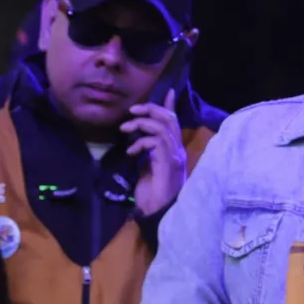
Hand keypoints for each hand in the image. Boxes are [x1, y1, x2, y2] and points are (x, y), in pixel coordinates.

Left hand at [123, 90, 186, 216]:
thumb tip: (140, 141)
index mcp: (174, 150)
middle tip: (132, 111)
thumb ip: (149, 152)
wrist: (158, 212)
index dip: (170, 106)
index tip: (169, 91)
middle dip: (150, 110)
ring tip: (125, 129)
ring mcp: (174, 156)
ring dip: (141, 124)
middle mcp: (177, 150)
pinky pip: (156, 142)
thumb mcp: (149, 167)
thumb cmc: (152, 193)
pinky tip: (131, 151)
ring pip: (162, 127)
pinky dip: (141, 142)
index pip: (174, 122)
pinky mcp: (167, 163)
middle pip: (169, 119)